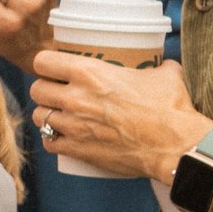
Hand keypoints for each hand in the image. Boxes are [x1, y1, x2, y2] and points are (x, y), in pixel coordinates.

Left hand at [29, 52, 212, 181]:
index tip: (54, 69)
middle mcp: (75, 97)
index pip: (43, 61)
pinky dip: (52, 140)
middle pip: (36, 89)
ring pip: (39, 116)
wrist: (176, 146)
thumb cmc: (171, 109)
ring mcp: (74, 125)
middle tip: (58, 93)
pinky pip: (48, 143)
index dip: (46, 65)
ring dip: (47, 115)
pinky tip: (63, 137)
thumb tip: (162, 63)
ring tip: (59, 116)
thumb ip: (155, 65)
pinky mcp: (77, 150)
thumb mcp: (164, 74)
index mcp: (89, 72)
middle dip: (45, 90)